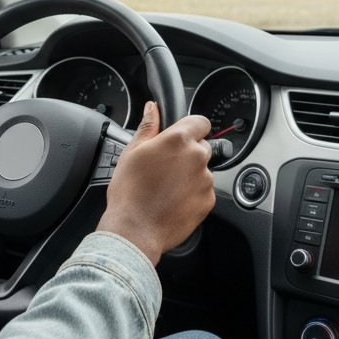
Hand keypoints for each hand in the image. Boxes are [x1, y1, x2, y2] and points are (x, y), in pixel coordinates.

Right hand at [96, 101, 214, 264]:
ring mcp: (205, 180)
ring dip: (190, 174)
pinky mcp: (208, 201)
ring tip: (167, 187)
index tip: (182, 136)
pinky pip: (204, 190)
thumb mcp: (132, 151)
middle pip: (201, 146)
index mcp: (178, 140)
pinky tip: (173, 200)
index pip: (201, 122)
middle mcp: (197, 157)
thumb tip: (153, 108)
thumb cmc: (130, 192)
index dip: (191, 127)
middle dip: (187, 153)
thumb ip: (148, 126)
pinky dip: (193, 194)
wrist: (135, 230)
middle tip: (166, 167)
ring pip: (202, 170)